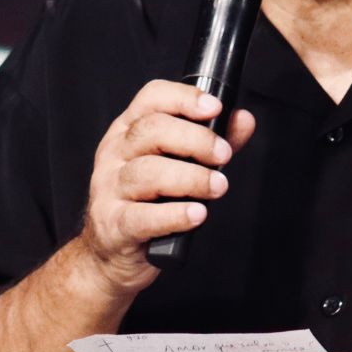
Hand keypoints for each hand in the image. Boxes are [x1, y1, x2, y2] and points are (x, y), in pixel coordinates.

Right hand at [77, 79, 255, 295]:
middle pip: (152, 131)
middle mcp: (114, 153)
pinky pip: (143, 217)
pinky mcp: (113, 225)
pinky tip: (197, 214)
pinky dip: (174, 215)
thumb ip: (211, 142)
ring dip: (191, 178)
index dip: (184, 98)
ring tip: (217, 186)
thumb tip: (243, 120)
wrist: (112, 253)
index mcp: (129, 130)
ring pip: (148, 172)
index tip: (215, 108)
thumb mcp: (178, 165)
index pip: (152, 98)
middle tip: (223, 155)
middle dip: (195, 139)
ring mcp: (109, 189)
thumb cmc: (147, 201)